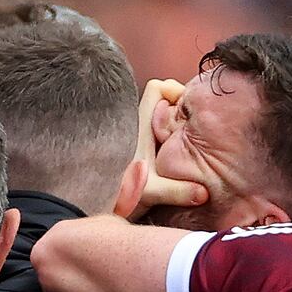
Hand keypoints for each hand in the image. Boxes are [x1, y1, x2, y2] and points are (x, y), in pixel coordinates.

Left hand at [114, 79, 208, 220]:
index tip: (190, 110)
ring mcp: (133, 134)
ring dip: (175, 121)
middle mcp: (134, 125)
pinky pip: (155, 128)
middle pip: (161, 98)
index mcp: (139, 125)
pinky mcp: (132, 145)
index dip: (175, 91)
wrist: (89, 204)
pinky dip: (169, 133)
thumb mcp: (151, 192)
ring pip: (159, 114)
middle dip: (180, 106)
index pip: (157, 87)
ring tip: (189, 138)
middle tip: (195, 125)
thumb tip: (203, 193)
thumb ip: (177, 191)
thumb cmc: (116, 195)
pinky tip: (179, 152)